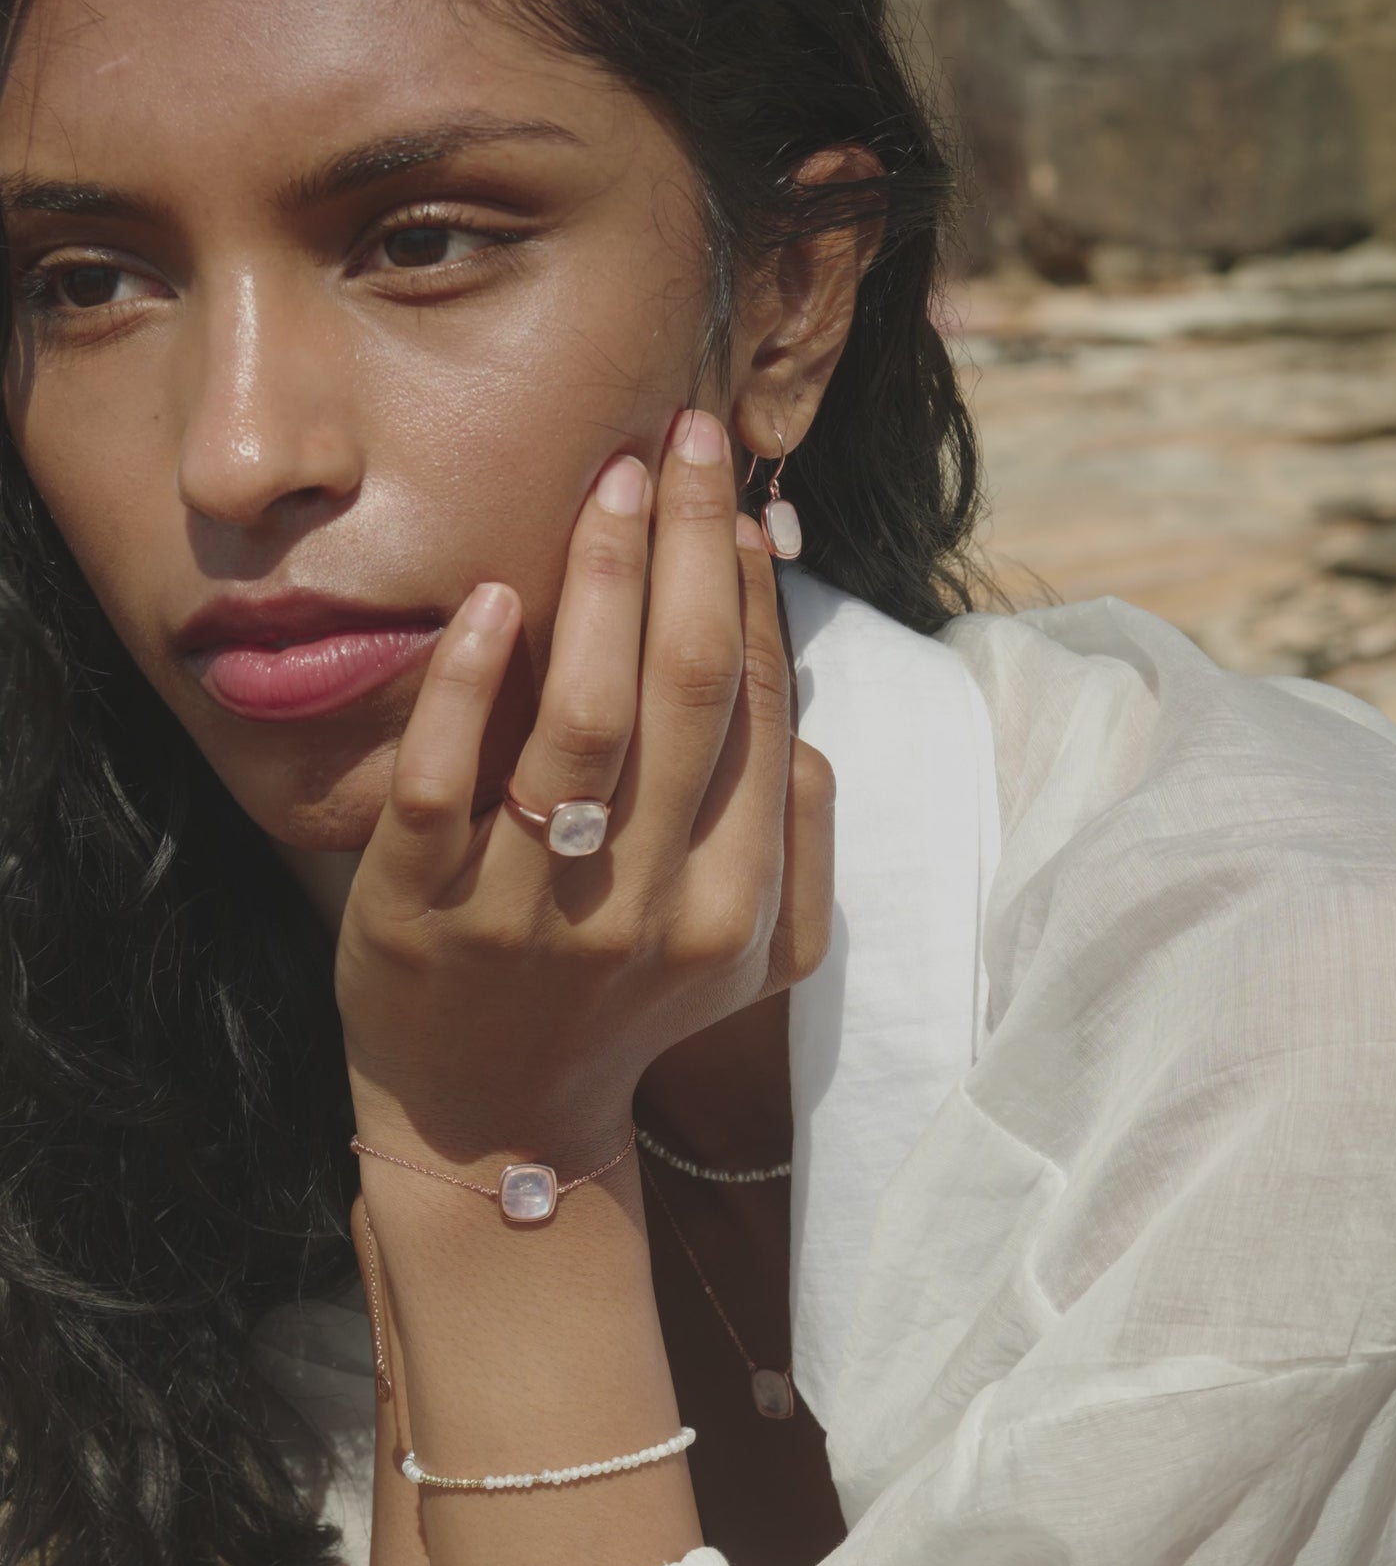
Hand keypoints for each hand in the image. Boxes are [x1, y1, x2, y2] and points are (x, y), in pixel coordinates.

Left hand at [335, 407, 834, 1165]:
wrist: (499, 1128)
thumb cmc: (625, 1010)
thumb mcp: (754, 959)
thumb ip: (801, 844)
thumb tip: (807, 723)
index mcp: (734, 906)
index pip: (756, 714)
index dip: (748, 592)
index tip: (732, 499)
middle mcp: (642, 908)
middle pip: (685, 692)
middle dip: (689, 545)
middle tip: (682, 437)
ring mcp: (526, 911)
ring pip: (578, 723)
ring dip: (597, 582)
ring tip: (609, 482)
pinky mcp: (417, 914)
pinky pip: (441, 785)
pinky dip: (467, 686)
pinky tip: (489, 601)